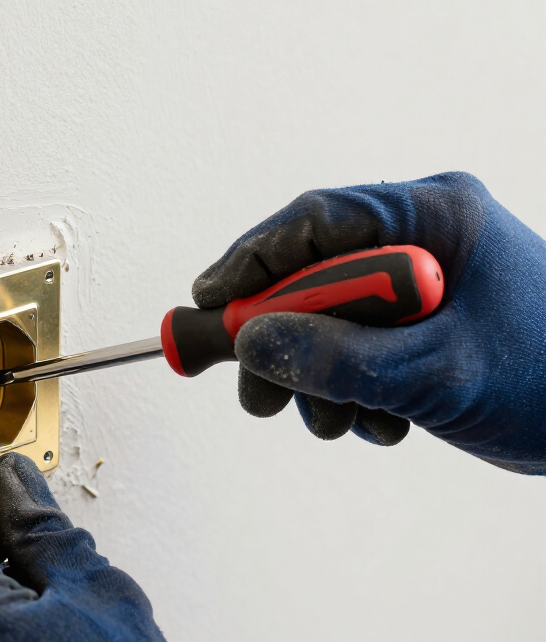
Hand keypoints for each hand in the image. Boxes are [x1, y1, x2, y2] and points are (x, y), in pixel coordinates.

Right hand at [192, 172, 545, 473]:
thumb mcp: (435, 372)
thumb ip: (337, 357)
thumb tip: (250, 342)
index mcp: (433, 218)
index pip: (316, 222)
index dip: (252, 262)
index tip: (208, 304)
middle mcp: (420, 243)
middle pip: (312, 278)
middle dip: (281, 343)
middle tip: (258, 399)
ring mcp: (420, 286)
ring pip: (329, 323)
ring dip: (320, 381)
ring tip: (341, 423)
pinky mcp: (422, 327)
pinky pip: (359, 350)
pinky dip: (355, 393)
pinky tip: (386, 423)